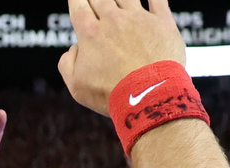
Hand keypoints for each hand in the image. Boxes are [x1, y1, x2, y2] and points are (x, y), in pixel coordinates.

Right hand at [57, 0, 187, 117]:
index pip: (79, 6)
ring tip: (116, 0)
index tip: (77, 0)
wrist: (148, 97)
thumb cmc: (112, 94)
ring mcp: (139, 18)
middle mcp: (113, 19)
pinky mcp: (162, 22)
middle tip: (95, 2)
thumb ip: (67, 64)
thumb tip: (74, 50)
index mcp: (90, 33)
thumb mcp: (77, 86)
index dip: (76, 0)